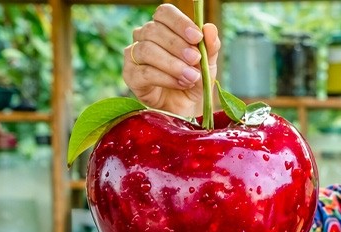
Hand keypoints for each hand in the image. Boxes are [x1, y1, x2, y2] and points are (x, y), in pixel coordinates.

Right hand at [122, 3, 220, 117]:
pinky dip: (165, 78)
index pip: (164, 13)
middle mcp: (144, 37)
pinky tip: (180, 84)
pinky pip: (144, 72)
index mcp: (162, 28)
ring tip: (191, 77)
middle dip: (177, 45)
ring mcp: (133, 56)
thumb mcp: (208, 64)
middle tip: (196, 60)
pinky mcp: (130, 76)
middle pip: (154, 30)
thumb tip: (210, 28)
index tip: (196, 37)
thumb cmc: (194, 82)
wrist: (187, 109)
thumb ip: (210, 46)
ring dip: (172, 64)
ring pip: (147, 50)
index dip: (179, 23)